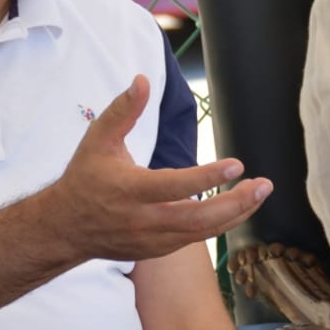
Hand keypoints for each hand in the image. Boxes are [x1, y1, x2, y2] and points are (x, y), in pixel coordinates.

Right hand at [39, 76, 271, 262]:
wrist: (65, 228)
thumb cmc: (85, 178)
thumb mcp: (98, 139)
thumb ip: (123, 110)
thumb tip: (142, 80)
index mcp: (130, 190)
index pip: (175, 185)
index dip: (208, 176)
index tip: (237, 164)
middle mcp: (144, 219)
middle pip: (198, 218)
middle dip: (236, 203)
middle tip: (263, 184)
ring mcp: (153, 239)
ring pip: (203, 232)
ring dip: (236, 213)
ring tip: (259, 193)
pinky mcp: (158, 250)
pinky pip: (196, 239)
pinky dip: (220, 224)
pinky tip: (238, 207)